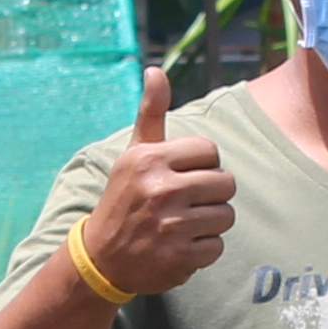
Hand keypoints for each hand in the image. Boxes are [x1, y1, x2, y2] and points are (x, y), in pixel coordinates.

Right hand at [75, 69, 234, 299]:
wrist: (101, 258)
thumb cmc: (125, 198)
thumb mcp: (134, 154)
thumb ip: (151, 113)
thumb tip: (155, 70)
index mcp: (150, 159)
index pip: (210, 151)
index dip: (201, 165)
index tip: (180, 177)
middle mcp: (160, 189)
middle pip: (225, 183)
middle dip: (211, 195)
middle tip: (185, 204)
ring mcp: (171, 225)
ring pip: (226, 216)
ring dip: (210, 223)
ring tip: (183, 225)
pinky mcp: (180, 257)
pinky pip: (218, 246)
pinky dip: (203, 249)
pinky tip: (180, 246)